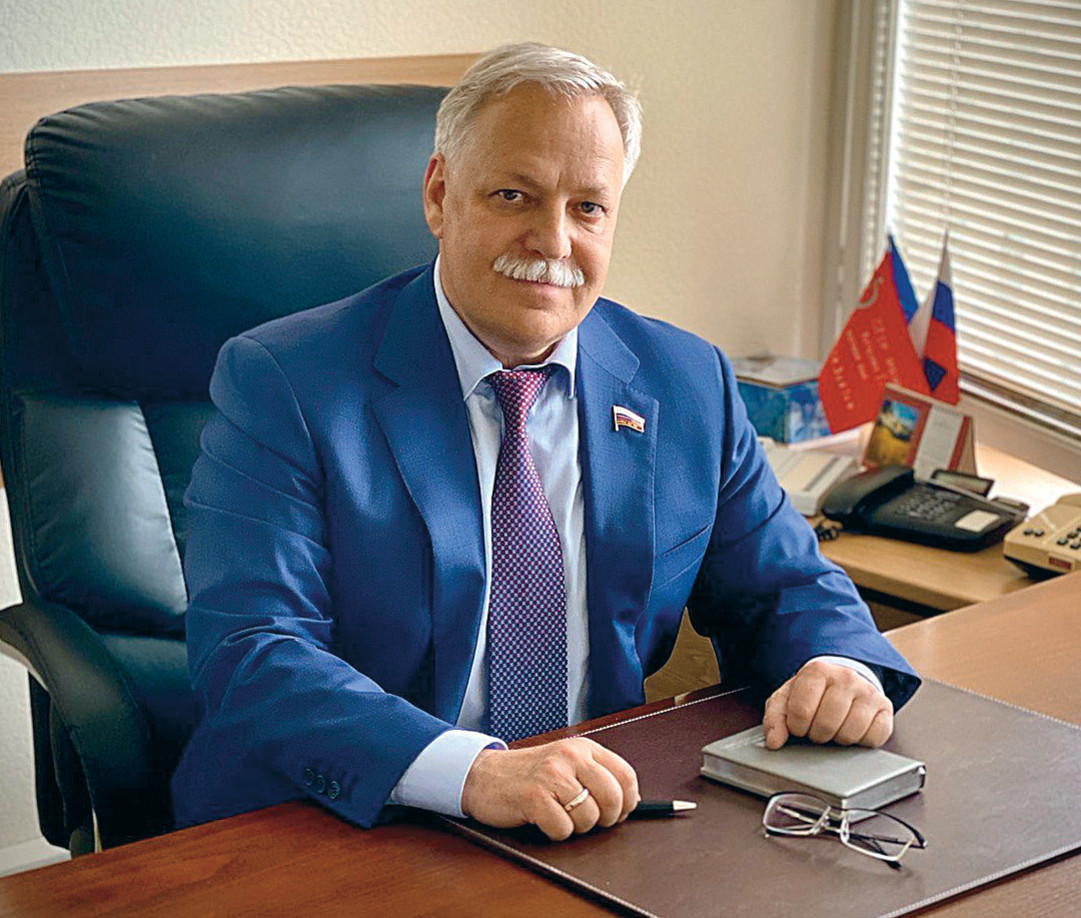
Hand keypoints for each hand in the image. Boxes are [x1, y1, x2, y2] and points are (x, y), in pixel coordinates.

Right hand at [460, 737, 639, 840]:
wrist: (484, 775)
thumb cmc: (528, 775)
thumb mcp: (566, 765)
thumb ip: (597, 776)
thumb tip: (630, 801)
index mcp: (582, 748)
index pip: (625, 775)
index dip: (627, 801)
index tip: (618, 813)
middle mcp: (570, 757)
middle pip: (612, 798)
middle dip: (604, 819)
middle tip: (587, 819)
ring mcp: (551, 775)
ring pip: (588, 817)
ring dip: (576, 827)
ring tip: (559, 815)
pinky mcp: (534, 797)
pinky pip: (563, 829)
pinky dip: (555, 833)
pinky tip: (543, 819)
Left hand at [762, 659, 892, 749]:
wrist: (842, 681)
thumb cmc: (812, 693)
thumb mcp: (786, 699)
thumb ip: (775, 719)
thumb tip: (774, 741)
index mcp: (817, 670)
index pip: (801, 711)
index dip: (796, 727)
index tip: (798, 724)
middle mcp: (846, 677)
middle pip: (825, 725)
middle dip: (816, 734)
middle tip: (816, 727)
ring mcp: (868, 692)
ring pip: (849, 733)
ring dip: (837, 738)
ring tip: (834, 727)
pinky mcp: (885, 708)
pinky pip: (873, 738)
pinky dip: (860, 741)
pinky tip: (852, 729)